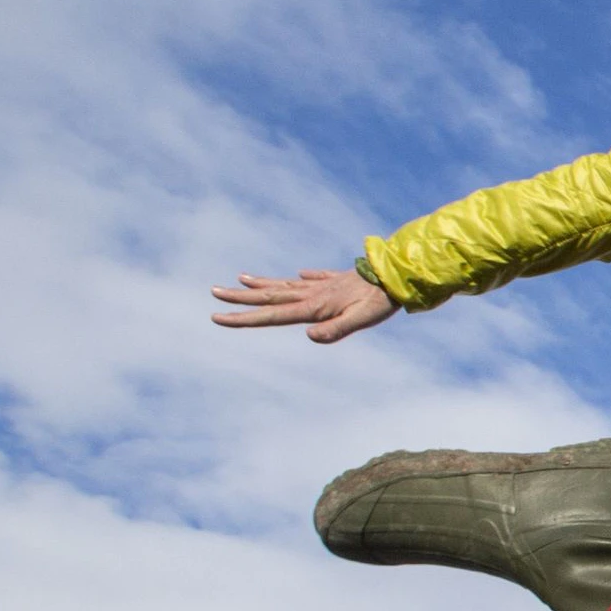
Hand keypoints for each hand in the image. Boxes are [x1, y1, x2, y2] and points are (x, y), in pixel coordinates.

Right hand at [212, 268, 395, 343]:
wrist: (397, 276)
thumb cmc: (379, 303)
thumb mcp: (361, 321)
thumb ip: (336, 330)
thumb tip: (310, 336)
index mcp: (313, 306)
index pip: (271, 314)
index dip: (244, 318)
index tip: (217, 317)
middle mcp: (312, 293)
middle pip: (269, 295)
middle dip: (239, 297)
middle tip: (213, 293)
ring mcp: (322, 285)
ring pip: (285, 284)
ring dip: (261, 283)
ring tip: (239, 278)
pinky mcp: (336, 280)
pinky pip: (312, 278)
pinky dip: (300, 277)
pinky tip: (297, 274)